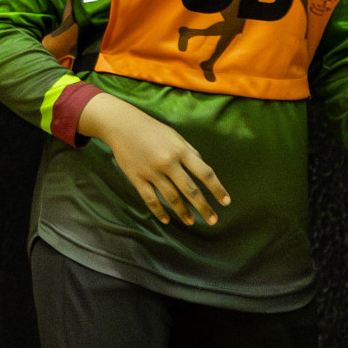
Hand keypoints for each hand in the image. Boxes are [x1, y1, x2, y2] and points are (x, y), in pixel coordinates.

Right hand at [77, 93, 229, 225]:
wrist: (122, 125)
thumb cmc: (152, 129)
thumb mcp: (175, 136)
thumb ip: (189, 152)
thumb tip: (202, 171)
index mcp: (181, 151)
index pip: (204, 173)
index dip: (217, 188)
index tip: (225, 201)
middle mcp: (168, 162)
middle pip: (190, 190)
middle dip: (203, 207)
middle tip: (213, 220)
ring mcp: (152, 172)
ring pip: (171, 197)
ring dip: (183, 212)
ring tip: (191, 222)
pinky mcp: (137, 178)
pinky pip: (150, 199)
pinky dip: (159, 211)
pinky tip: (166, 219)